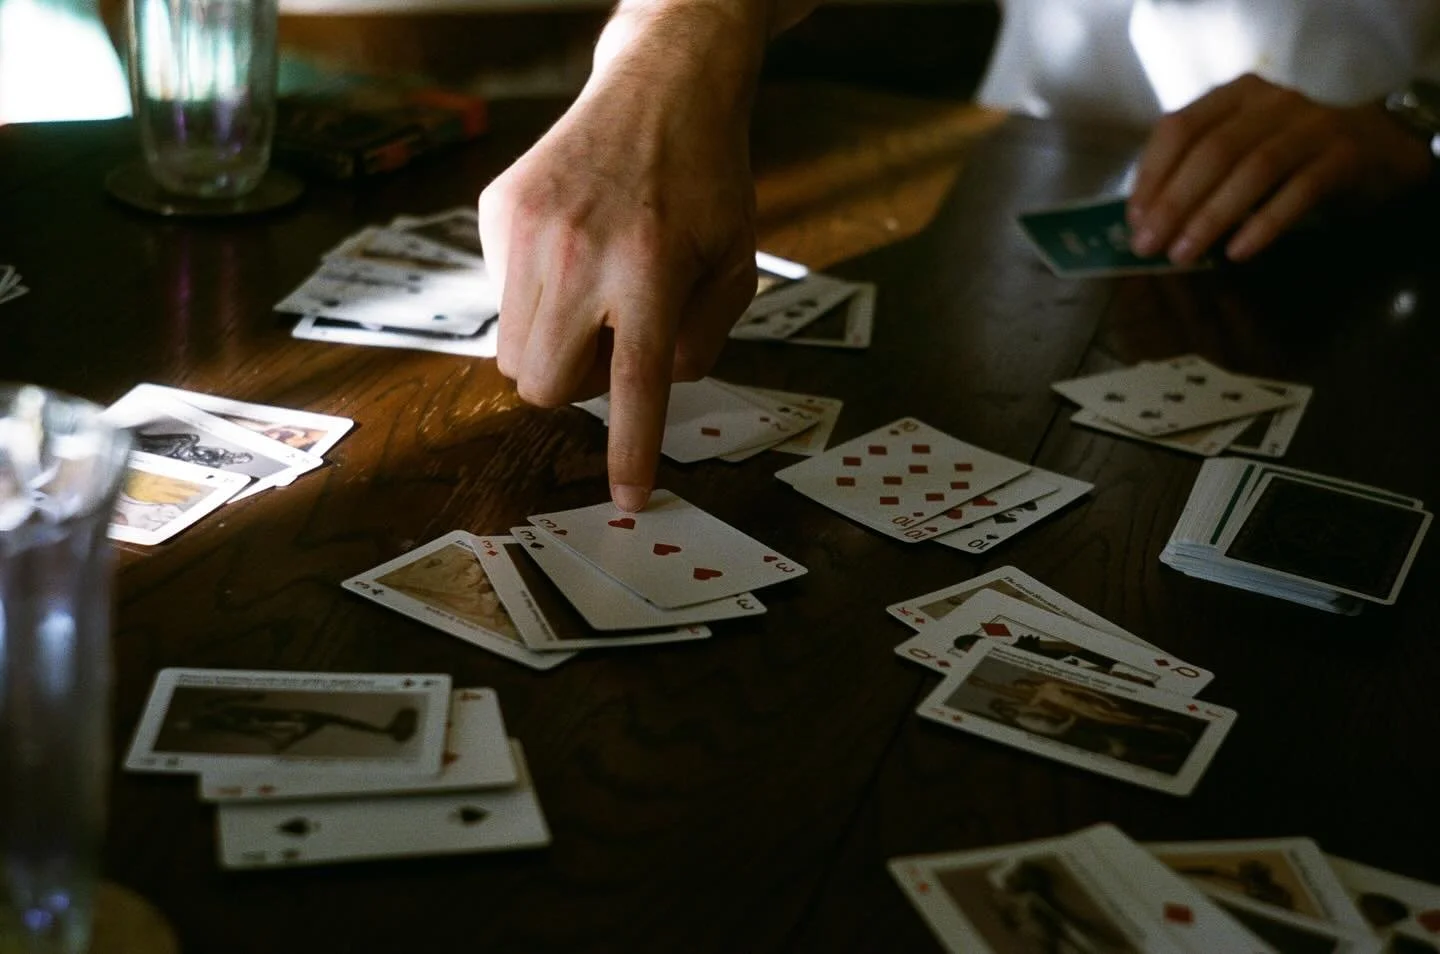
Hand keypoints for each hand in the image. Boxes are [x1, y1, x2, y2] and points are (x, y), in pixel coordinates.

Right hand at [479, 6, 761, 511]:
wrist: (658, 84)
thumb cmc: (708, 180)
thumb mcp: (736, 266)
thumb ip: (701, 342)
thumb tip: (651, 389)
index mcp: (652, 270)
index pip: (634, 386)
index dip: (629, 450)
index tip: (626, 498)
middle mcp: (579, 254)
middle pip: (544, 386)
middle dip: (577, 387)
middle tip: (615, 345)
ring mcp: (527, 231)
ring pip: (512, 351)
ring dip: (553, 347)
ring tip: (595, 294)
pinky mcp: (498, 211)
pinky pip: (499, 297)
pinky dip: (534, 297)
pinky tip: (571, 249)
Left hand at [1127, 73, 1431, 264]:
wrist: (1379, 151)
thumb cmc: (1292, 158)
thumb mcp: (1242, 151)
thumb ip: (1200, 173)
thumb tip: (1147, 222)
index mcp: (1236, 95)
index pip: (1180, 127)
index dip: (1151, 174)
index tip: (1133, 219)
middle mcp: (1272, 101)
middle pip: (1212, 151)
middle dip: (1173, 203)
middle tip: (1148, 247)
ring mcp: (1313, 125)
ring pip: (1252, 169)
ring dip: (1211, 216)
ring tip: (1183, 256)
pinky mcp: (1345, 156)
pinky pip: (1299, 191)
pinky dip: (1264, 223)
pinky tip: (1238, 253)